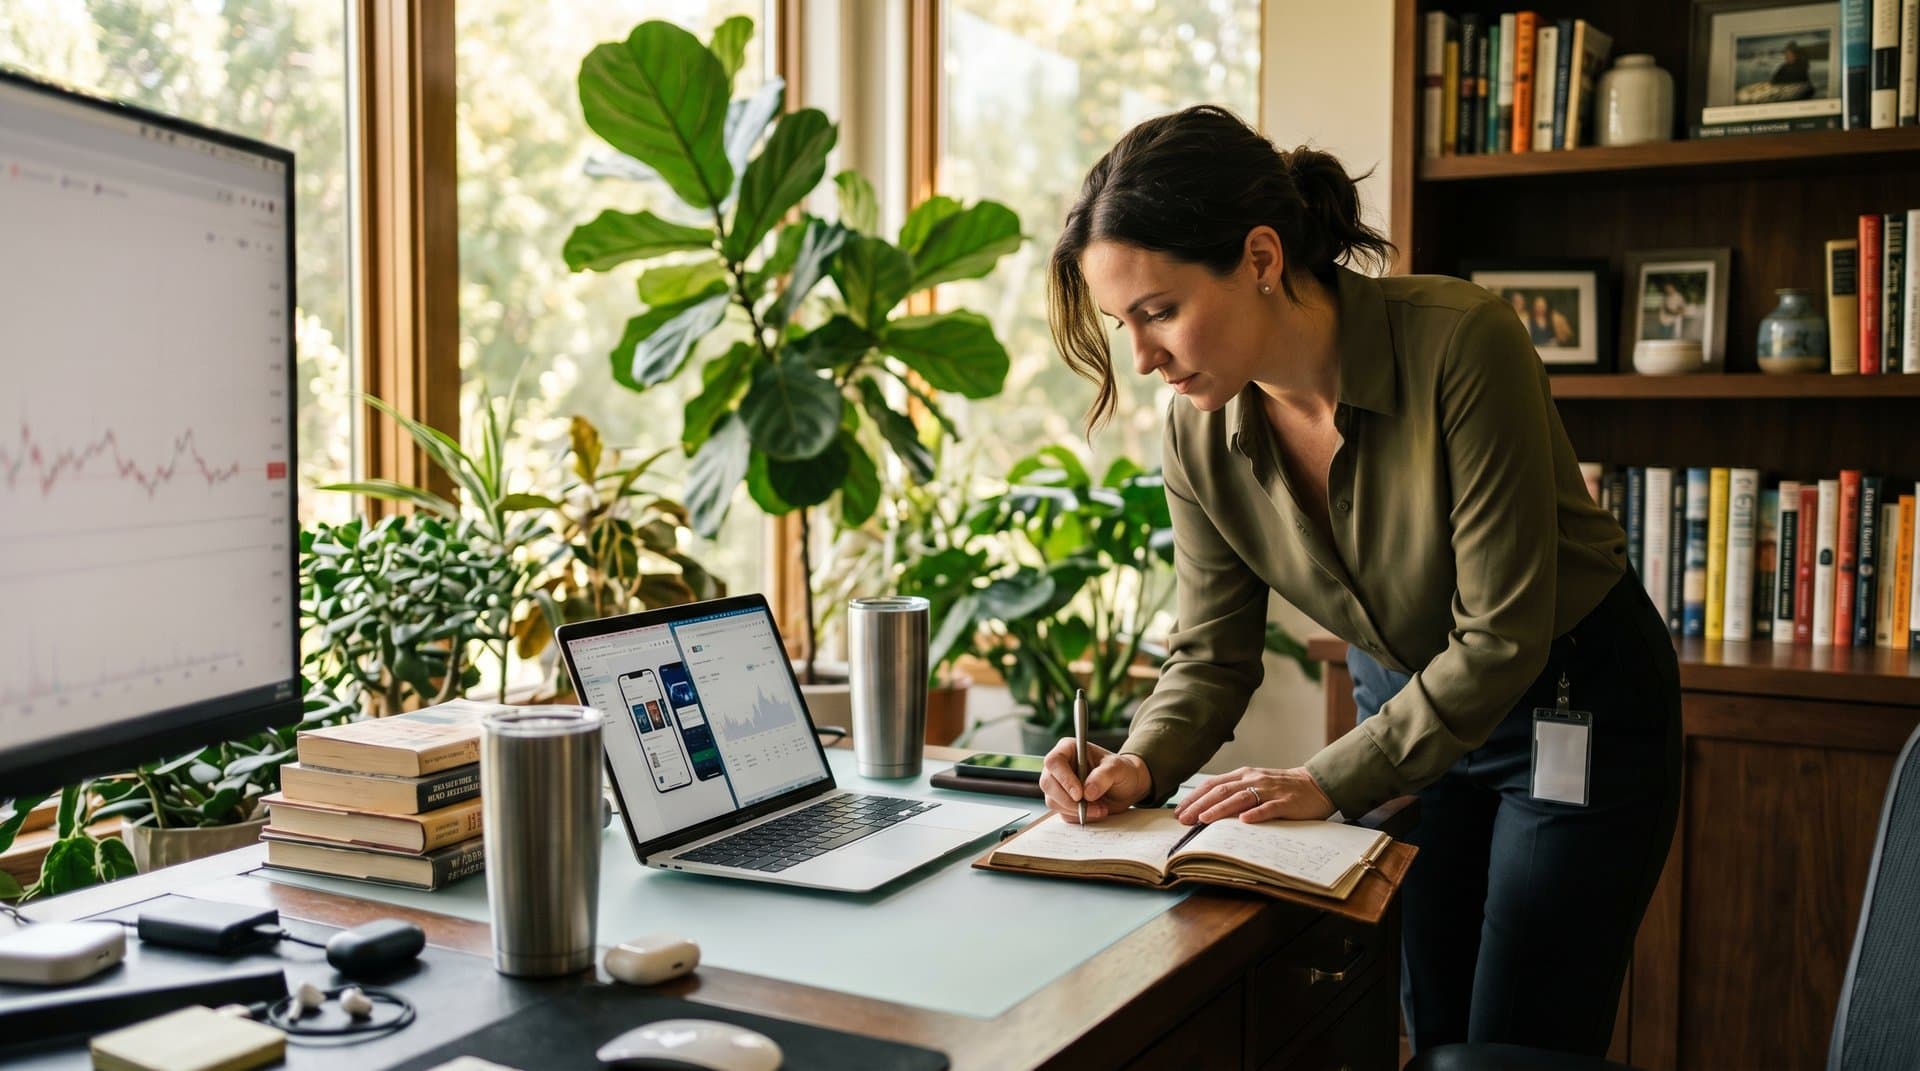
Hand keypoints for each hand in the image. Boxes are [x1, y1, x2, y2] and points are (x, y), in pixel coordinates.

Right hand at [1039, 738, 1151, 823]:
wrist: (1126, 787)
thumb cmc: (1121, 771)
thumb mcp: (1118, 768)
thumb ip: (1104, 776)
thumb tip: (1088, 792)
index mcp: (1068, 749)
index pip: (1054, 762)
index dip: (1063, 779)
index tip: (1079, 794)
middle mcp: (1059, 767)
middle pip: (1048, 784)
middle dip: (1069, 800)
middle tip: (1092, 806)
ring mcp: (1059, 785)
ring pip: (1053, 801)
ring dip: (1076, 810)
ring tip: (1100, 808)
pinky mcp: (1063, 802)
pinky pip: (1063, 813)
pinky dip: (1079, 816)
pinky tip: (1095, 811)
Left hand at [1174, 766, 1335, 824]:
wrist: (1315, 784)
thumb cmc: (1280, 788)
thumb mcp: (1254, 784)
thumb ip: (1234, 793)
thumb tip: (1205, 809)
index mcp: (1243, 775)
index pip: (1212, 785)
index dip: (1194, 798)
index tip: (1178, 811)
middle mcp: (1253, 779)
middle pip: (1221, 791)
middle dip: (1199, 806)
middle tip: (1183, 820)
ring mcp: (1270, 790)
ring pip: (1240, 798)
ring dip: (1220, 809)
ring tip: (1203, 820)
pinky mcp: (1286, 802)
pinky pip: (1269, 808)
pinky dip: (1256, 814)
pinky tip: (1243, 821)